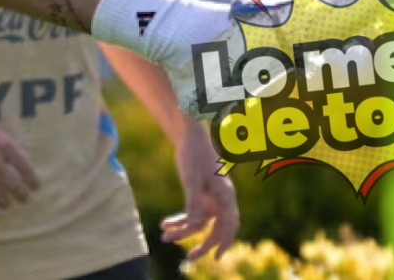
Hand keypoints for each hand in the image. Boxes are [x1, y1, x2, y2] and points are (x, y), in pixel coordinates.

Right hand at [0, 95, 38, 216]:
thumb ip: (7, 145)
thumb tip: (23, 161)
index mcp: (3, 144)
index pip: (25, 168)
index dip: (32, 180)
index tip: (35, 187)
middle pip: (14, 185)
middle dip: (21, 195)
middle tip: (23, 199)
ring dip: (5, 203)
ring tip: (6, 204)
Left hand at [160, 121, 238, 260]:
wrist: (189, 136)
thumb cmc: (194, 154)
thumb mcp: (191, 178)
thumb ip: (193, 202)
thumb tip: (194, 225)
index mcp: (225, 195)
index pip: (228, 224)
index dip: (224, 242)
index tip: (215, 257)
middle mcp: (222, 199)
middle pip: (215, 228)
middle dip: (202, 243)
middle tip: (189, 257)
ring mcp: (212, 198)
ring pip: (200, 222)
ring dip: (184, 231)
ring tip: (165, 237)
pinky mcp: (201, 195)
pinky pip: (192, 213)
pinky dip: (179, 219)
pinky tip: (164, 224)